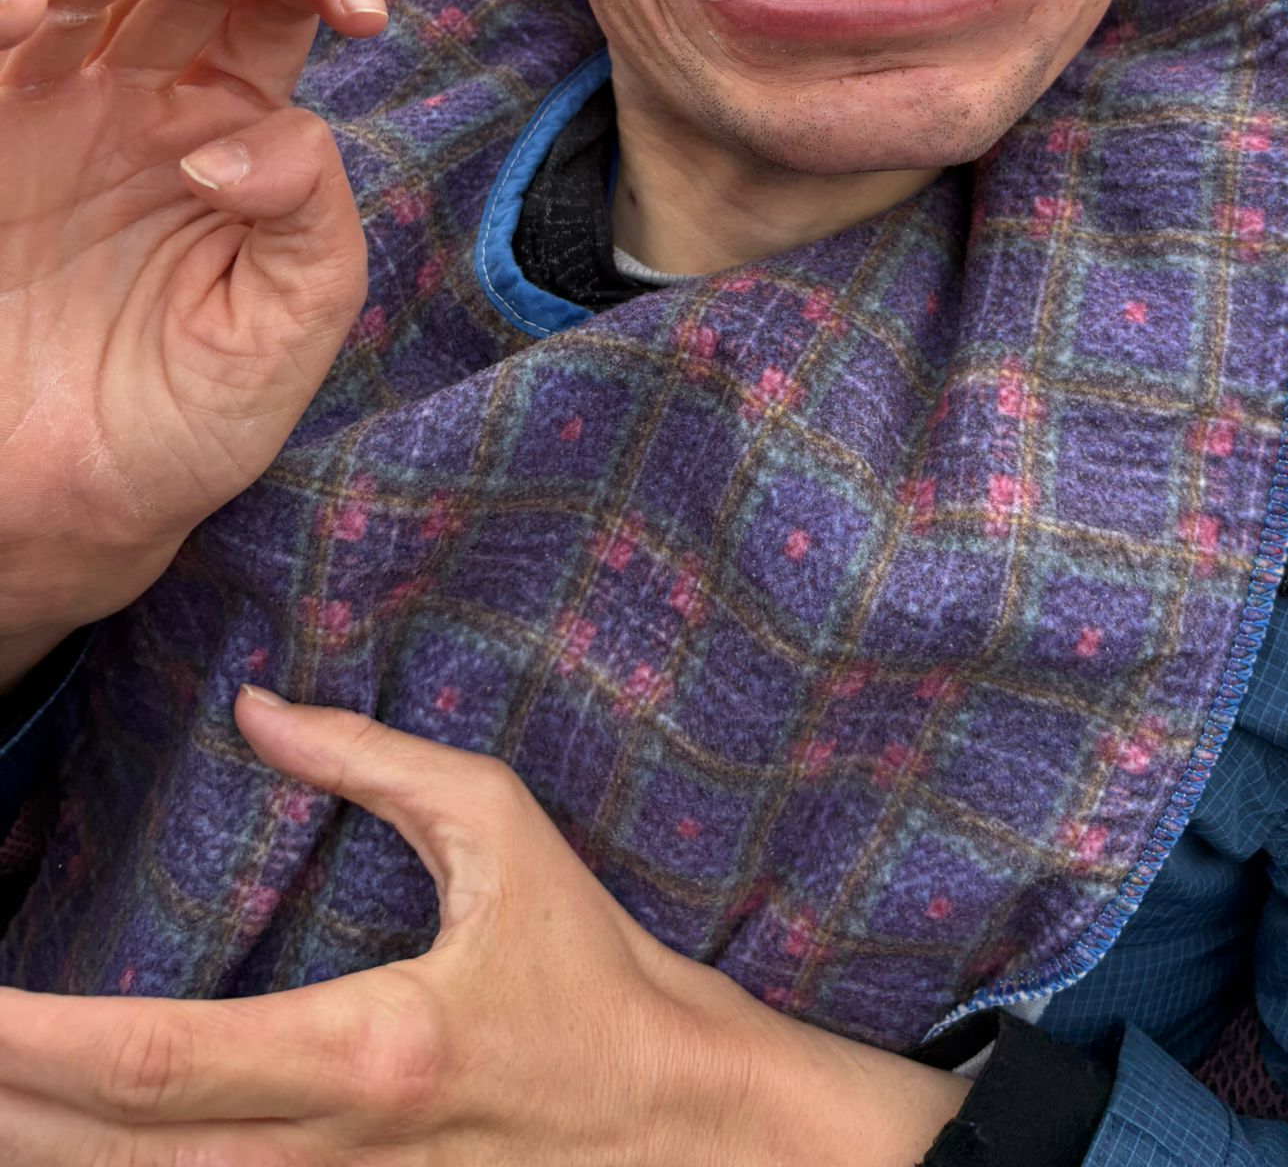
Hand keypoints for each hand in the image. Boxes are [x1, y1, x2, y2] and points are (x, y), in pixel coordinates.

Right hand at [0, 0, 386, 657]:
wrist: (70, 512)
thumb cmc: (185, 418)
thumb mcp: (286, 330)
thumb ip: (312, 220)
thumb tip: (256, 136)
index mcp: (230, 129)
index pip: (276, 15)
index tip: (364, 8)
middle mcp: (139, 104)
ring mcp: (47, 118)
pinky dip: (2, 13)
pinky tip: (34, 6)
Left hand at [0, 694, 969, 1163]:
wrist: (679, 1117)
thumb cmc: (593, 964)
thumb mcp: (502, 829)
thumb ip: (371, 762)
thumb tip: (254, 706)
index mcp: (370, 1048)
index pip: (159, 1058)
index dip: (41, 1042)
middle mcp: (334, 1150)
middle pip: (116, 1154)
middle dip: (7, 1111)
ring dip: (43, 1156)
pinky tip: (72, 1145)